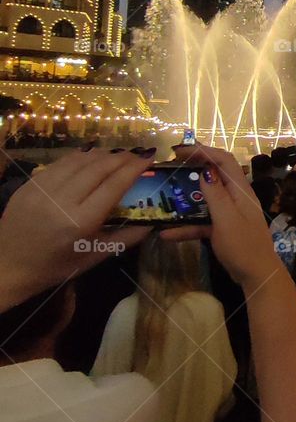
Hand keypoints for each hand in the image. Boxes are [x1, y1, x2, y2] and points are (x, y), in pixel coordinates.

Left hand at [0, 147, 153, 309]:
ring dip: (102, 154)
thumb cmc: (55, 267)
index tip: (149, 158)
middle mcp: (61, 201)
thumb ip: (126, 238)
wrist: (6, 266)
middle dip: (121, 157)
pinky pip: (60, 164)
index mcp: (80, 222)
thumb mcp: (94, 257)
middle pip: (98, 168)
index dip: (134, 168)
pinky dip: (80, 158)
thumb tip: (153, 223)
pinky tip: (91, 159)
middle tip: (138, 154)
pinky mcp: (29, 185)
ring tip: (117, 154)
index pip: (114, 185)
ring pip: (79, 160)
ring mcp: (41, 190)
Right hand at [163, 144, 282, 289]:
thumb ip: (215, 195)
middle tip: (169, 169)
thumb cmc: (243, 246)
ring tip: (164, 195)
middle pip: (214, 176)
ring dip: (186, 199)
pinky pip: (203, 222)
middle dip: (192, 170)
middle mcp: (236, 198)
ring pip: (205, 200)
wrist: (256, 275)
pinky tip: (166, 234)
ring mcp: (230, 214)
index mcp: (241, 191)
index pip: (224, 161)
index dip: (203, 151)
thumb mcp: (226, 219)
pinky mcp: (223, 229)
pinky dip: (187, 226)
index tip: (179, 151)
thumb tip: (205, 171)